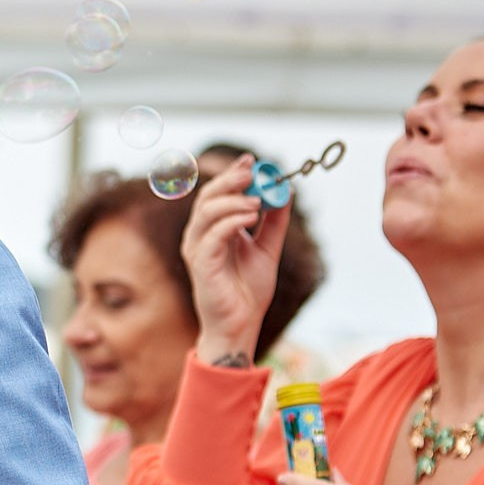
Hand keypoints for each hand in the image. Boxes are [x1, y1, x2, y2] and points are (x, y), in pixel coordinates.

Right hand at [181, 155, 291, 365]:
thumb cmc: (248, 290)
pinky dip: (232, 222)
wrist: (241, 324)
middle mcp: (200, 236)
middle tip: (253, 171)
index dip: (232, 174)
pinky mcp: (201, 265)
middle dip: (230, 180)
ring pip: (208, 212)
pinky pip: (213, 235)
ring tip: (259, 200)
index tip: (252, 160)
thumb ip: (275, 221)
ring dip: (234, 200)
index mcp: (213, 230)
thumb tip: (285, 191)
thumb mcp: (268, 248)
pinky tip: (252, 218)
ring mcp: (198, 250)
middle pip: (208, 197)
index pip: (217, 193)